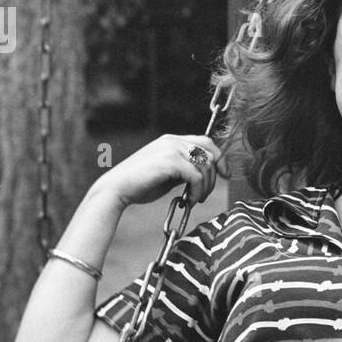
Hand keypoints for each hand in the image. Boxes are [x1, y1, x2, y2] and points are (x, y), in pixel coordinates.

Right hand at [94, 135, 223, 207]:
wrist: (116, 189)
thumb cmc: (140, 185)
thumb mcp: (167, 174)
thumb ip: (184, 170)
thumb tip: (203, 176)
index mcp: (171, 141)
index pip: (206, 142)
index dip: (219, 158)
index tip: (225, 174)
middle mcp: (173, 141)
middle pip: (211, 151)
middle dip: (215, 174)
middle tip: (206, 193)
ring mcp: (171, 149)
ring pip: (205, 165)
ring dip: (205, 186)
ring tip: (195, 199)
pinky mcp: (170, 161)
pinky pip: (196, 176)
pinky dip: (197, 191)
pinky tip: (189, 200)